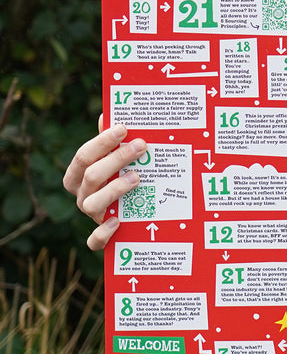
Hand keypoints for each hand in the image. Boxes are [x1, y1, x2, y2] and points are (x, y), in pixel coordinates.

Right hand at [62, 122, 146, 250]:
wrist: (130, 216)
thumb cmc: (119, 178)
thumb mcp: (115, 159)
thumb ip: (110, 142)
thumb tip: (108, 114)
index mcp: (79, 176)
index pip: (83, 156)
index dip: (102, 142)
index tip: (124, 128)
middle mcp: (82, 195)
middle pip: (91, 176)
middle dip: (116, 159)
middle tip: (140, 146)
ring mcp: (91, 216)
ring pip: (93, 204)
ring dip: (114, 189)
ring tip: (137, 178)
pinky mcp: (102, 237)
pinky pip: (96, 240)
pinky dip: (104, 232)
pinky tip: (119, 221)